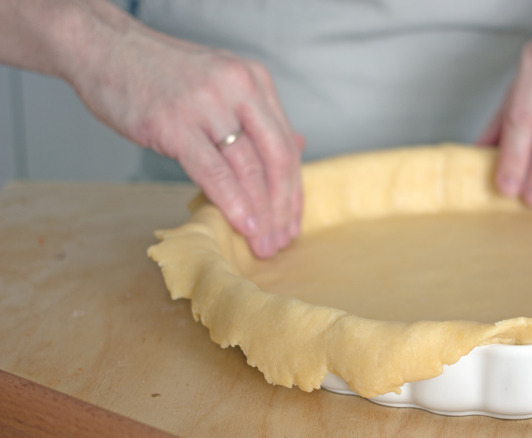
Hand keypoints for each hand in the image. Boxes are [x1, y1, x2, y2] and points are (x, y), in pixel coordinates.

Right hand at [67, 24, 302, 257]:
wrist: (105, 48)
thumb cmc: (161, 72)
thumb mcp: (222, 83)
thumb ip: (257, 116)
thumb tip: (298, 146)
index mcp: (254, 81)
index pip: (286, 144)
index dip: (293, 189)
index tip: (291, 221)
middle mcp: (239, 88)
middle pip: (276, 158)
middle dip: (283, 207)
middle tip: (282, 240)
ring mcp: (207, 105)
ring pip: (248, 168)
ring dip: (261, 213)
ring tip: (263, 243)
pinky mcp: (175, 123)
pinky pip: (213, 171)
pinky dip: (232, 202)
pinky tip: (243, 224)